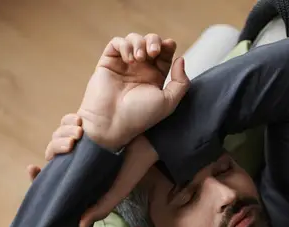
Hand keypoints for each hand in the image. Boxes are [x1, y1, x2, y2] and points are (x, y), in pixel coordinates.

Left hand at [27, 113, 157, 226]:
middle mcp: (78, 160)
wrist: (151, 139)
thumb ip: (100, 208)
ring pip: (58, 137)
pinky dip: (68, 122)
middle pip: (52, 154)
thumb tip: (79, 225)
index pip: (52, 178)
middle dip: (54, 149)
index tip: (32, 167)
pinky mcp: (88, 125)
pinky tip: (79, 122)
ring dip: (62, 134)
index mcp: (81, 177)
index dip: (39, 176)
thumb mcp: (118, 191)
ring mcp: (82, 141)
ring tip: (78, 133)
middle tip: (69, 146)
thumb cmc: (135, 167)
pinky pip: (67, 123)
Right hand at [77, 33, 189, 150]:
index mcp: (155, 78)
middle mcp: (139, 70)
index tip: (169, 46)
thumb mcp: (168, 102)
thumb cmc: (140, 117)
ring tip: (139, 58)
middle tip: (153, 52)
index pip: (164, 53)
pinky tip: (128, 60)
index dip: (167, 46)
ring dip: (139, 42)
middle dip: (154, 41)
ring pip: (134, 39)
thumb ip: (180, 82)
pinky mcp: (108, 63)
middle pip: (150, 42)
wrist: (112, 124)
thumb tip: (180, 59)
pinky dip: (124, 45)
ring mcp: (123, 65)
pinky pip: (116, 43)